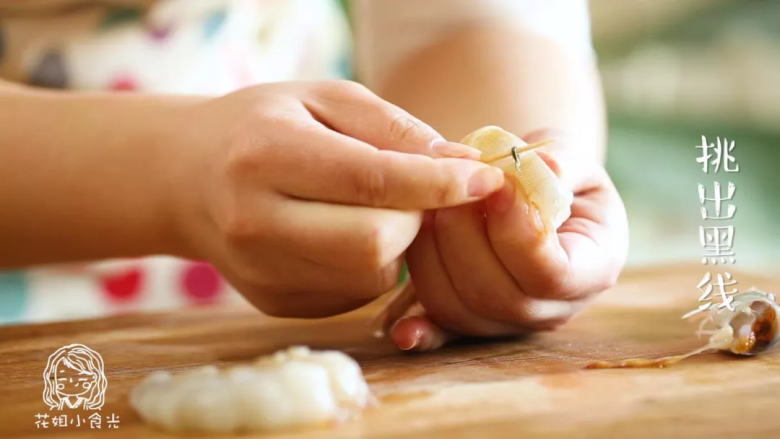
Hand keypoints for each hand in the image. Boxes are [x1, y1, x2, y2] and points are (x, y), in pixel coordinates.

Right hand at [166, 80, 505, 317]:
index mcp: (266, 154)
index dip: (439, 182)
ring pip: (372, 274)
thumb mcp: (324, 99)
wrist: (187, 177)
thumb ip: (393, 129)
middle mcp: (255, 220)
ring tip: (373, 208)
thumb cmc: (263, 126)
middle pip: (376, 242)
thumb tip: (461, 163)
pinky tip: (343, 232)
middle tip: (416, 192)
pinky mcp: (274, 303)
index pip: (373, 180)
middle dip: (417, 218)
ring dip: (396, 243)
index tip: (484, 178)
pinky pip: (354, 293)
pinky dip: (370, 264)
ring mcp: (260, 272)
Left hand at [391, 129, 628, 349]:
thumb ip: (562, 161)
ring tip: (429, 209)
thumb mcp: (571, 159)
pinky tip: (398, 329)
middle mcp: (552, 309)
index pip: (551, 274)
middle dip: (464, 238)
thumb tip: (543, 166)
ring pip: (460, 311)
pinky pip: (442, 334)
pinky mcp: (470, 324)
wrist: (531, 196)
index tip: (497, 187)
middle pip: (499, 297)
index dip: (517, 233)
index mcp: (592, 269)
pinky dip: (420, 331)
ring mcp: (508, 323)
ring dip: (431, 257)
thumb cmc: (556, 177)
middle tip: (450, 189)